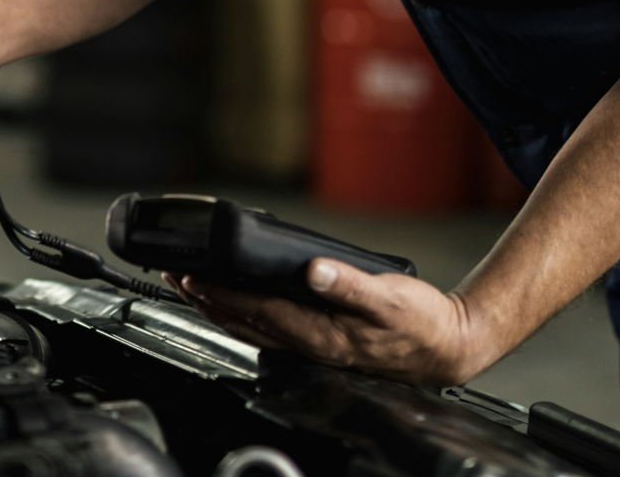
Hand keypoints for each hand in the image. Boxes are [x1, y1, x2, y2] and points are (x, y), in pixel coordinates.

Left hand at [163, 259, 490, 385]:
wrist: (446, 348)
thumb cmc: (422, 325)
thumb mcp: (391, 298)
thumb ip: (349, 284)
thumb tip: (314, 270)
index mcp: (320, 334)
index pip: (256, 310)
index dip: (221, 293)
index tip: (192, 275)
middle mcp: (308, 345)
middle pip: (242, 322)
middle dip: (205, 300)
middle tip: (174, 275)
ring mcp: (310, 347)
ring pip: (250, 328)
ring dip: (217, 307)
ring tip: (191, 286)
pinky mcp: (317, 342)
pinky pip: (267, 329)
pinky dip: (241, 313)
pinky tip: (234, 302)